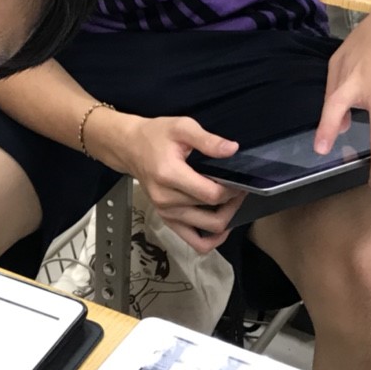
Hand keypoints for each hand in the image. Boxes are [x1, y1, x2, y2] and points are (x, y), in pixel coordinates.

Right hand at [90, 111, 245, 253]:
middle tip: (239, 190)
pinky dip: (212, 238)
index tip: (240, 181)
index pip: (211, 195)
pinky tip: (221, 224)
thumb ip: (207, 140)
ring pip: (208, 230)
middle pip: (212, 215)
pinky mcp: (167, 220)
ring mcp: (166, 213)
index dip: (232, 191)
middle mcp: (166, 199)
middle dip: (233, 204)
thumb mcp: (181, 127)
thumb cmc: (155, 136)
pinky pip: (195, 242)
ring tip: (230, 203)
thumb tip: (231, 149)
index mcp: (169, 175)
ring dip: (226, 220)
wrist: (130, 148)